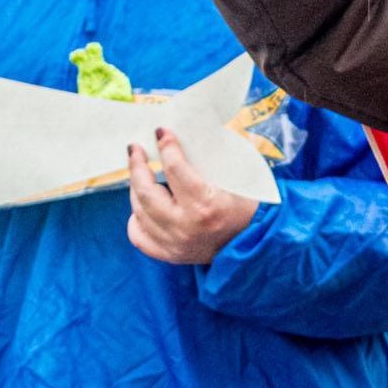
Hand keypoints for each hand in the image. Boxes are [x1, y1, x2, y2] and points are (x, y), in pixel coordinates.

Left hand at [123, 127, 258, 264]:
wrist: (251, 240)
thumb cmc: (243, 205)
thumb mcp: (231, 178)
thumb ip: (201, 161)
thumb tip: (174, 139)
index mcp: (204, 205)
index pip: (174, 169)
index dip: (165, 146)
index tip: (160, 133)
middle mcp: (185, 227)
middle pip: (146, 191)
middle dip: (137, 165)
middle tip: (136, 150)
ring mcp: (174, 244)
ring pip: (138, 211)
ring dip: (136, 188)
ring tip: (140, 174)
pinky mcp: (170, 255)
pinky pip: (139, 236)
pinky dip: (136, 218)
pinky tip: (142, 206)